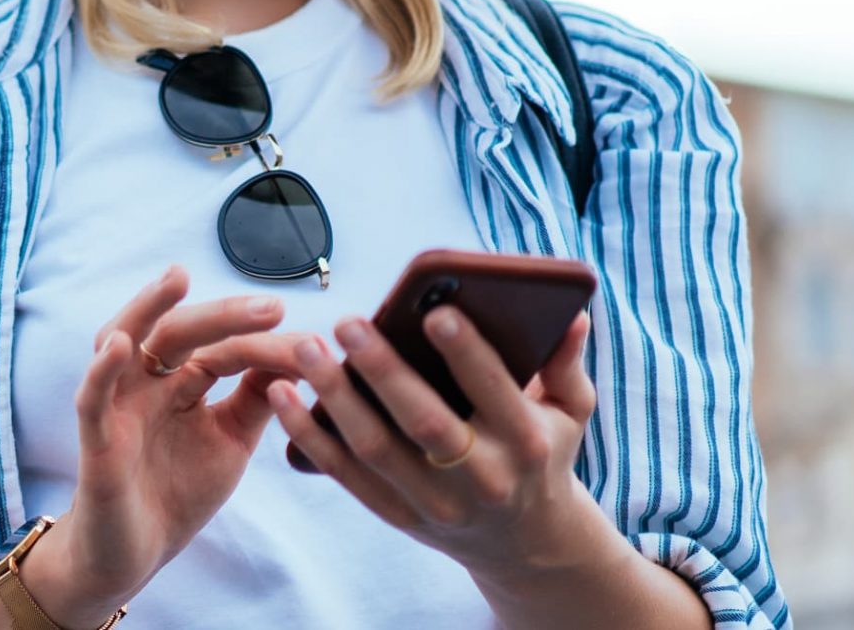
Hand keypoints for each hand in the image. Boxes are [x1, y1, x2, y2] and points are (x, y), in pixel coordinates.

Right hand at [23, 265, 315, 626]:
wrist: (132, 555)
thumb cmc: (175, 493)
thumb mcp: (230, 442)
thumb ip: (257, 400)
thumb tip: (300, 356)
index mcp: (181, 383)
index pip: (224, 349)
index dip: (265, 344)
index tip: (313, 343)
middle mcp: (147, 383)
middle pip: (179, 332)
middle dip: (224, 315)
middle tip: (272, 308)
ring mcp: (118, 407)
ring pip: (123, 342)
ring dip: (146, 308)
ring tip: (175, 279)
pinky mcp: (95, 441)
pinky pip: (92, 399)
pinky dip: (102, 370)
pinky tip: (120, 346)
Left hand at [266, 308, 626, 578]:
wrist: (525, 542)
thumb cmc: (541, 454)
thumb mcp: (569, 412)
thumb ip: (566, 363)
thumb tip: (571, 313)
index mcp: (524, 443)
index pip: (495, 393)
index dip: (467, 354)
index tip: (436, 311)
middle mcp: (479, 478)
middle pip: (425, 423)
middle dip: (384, 371)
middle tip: (348, 322)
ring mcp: (433, 503)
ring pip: (375, 449)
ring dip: (335, 398)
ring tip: (307, 349)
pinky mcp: (397, 515)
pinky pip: (345, 475)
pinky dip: (309, 436)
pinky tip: (281, 395)